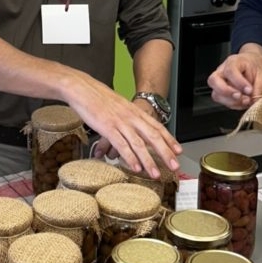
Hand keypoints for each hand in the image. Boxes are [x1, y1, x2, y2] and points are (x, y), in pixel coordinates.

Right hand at [66, 76, 181, 179]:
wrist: (83, 88)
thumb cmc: (98, 97)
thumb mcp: (119, 105)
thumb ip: (128, 116)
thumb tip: (134, 127)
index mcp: (135, 111)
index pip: (157, 126)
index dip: (169, 139)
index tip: (178, 151)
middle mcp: (131, 117)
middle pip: (153, 136)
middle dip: (165, 153)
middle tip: (174, 166)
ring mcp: (120, 122)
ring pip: (139, 143)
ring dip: (148, 160)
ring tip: (155, 173)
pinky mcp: (107, 127)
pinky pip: (122, 145)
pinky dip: (130, 157)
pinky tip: (135, 167)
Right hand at [208, 49, 261, 109]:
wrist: (254, 65)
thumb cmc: (257, 67)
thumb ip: (259, 87)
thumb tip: (254, 100)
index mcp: (234, 62)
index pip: (230, 71)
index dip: (238, 82)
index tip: (249, 90)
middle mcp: (222, 71)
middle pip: (213, 81)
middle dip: (226, 92)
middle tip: (239, 96)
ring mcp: (220, 82)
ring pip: (216, 94)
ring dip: (230, 101)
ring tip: (245, 101)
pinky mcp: (222, 92)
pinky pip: (222, 101)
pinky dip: (233, 104)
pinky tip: (243, 102)